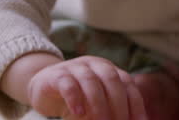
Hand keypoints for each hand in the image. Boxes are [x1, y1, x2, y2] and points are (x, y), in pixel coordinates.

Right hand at [27, 56, 147, 119]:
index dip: (135, 102)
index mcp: (108, 69)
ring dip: (98, 104)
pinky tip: (78, 113)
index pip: (127, 83)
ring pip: (91, 81)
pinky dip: (75, 98)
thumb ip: (111, 109)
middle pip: (111, 79)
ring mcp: (75, 67)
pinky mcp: (57, 75)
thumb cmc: (77, 97)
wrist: (43, 85)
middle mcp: (94, 64)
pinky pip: (68, 84)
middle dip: (118, 104)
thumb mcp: (96, 102)